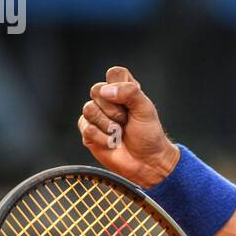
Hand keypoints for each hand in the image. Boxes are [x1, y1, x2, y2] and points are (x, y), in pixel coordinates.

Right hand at [78, 65, 178, 187]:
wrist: (146, 162)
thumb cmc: (149, 135)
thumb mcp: (146, 109)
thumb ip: (130, 93)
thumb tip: (106, 90)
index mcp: (124, 90)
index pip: (114, 73)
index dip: (119, 85)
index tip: (131, 101)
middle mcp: (107, 100)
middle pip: (96, 89)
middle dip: (114, 109)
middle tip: (126, 120)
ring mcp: (96, 116)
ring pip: (88, 109)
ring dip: (108, 125)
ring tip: (119, 132)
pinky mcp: (88, 132)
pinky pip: (86, 128)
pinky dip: (103, 138)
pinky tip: (112, 142)